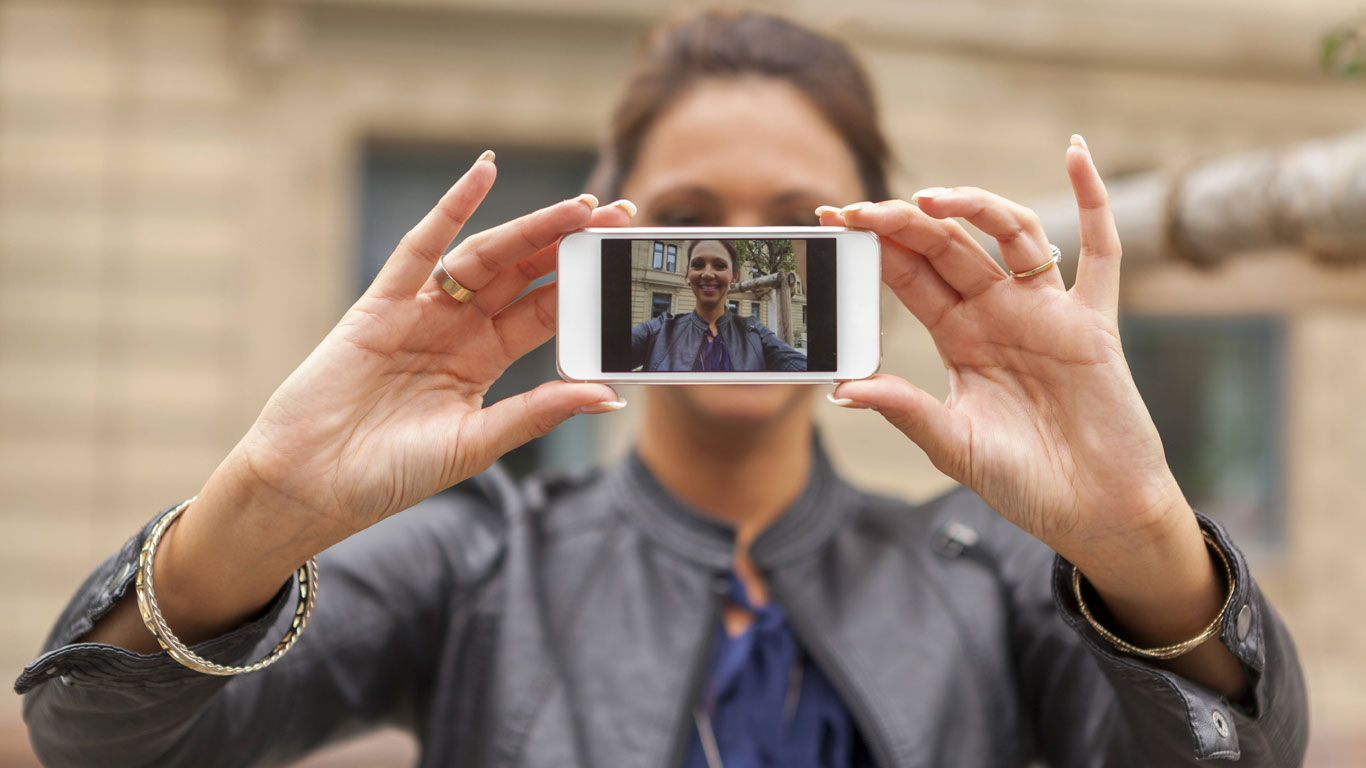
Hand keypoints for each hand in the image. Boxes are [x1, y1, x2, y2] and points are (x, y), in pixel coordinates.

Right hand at [219, 153, 631, 547]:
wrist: (310, 485)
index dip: (585, 283)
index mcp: (484, 360)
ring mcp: (420, 311)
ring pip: (486, 256)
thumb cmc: (389, 474)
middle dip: (571, 242)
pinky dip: (452, 207)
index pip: (547, 310)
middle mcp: (458, 328)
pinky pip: (421, 247)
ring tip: (580, 204)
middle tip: (621, 215)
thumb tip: (609, 394)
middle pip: (525, 273)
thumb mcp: (476, 444)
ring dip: (532, 227)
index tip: (626, 261)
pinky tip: (483, 172)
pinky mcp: (380, 303)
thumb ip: (538, 414)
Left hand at [819, 137, 1188, 575]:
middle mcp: (999, 313)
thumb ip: (905, 410)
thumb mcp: (952, 445)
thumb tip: (842, 390)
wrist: (1094, 514)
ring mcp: (1047, 311)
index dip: (874, 245)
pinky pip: (1102, 251)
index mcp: (960, 337)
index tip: (833, 219)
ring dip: (972, 207)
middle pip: (948, 246)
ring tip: (929, 198)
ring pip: (1010, 235)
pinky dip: (1093, 200)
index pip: (910, 274)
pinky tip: (1077, 152)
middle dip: (903, 222)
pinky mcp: (1094, 322)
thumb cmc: (1024, 483)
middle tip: (859, 208)